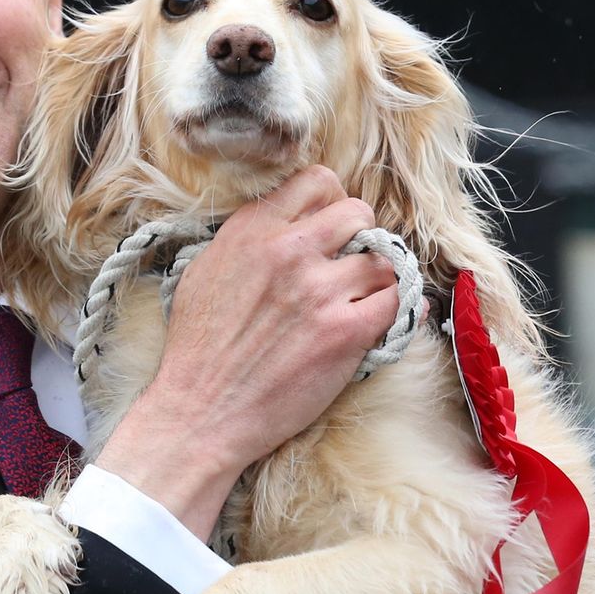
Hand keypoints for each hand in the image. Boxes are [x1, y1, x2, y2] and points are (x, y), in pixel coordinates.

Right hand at [93, 165, 399, 535]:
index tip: (329, 227)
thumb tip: (284, 224)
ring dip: (376, 277)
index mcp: (252, 230)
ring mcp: (320, 291)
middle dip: (360, 236)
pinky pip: (396, 302)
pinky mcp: (345, 332)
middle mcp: (288, 251)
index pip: (317, 182)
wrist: (201, 411)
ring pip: (383, 259)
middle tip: (349, 264)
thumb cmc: (198, 348)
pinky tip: (377, 319)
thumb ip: (247, 238)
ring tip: (358, 297)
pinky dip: (394, 309)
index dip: (331, 202)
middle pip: (358, 212)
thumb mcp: (204, 270)